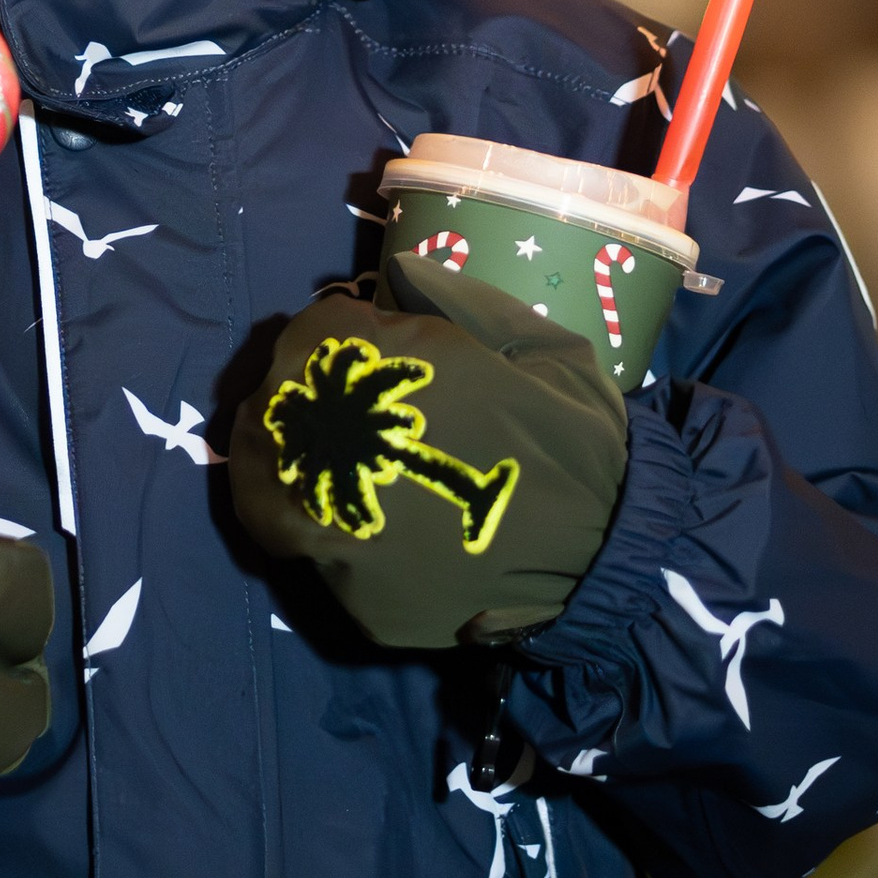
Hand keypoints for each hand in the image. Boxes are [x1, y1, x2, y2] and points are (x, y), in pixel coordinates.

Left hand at [227, 253, 627, 649]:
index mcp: (390, 371)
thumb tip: (398, 273)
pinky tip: (362, 527)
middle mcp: (346, 451)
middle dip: (289, 400)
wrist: (612, 552)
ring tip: (315, 464)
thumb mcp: (529, 340)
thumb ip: (453, 300)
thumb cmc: (576, 436)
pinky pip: (317, 559)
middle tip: (322, 407)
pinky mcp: (358, 604)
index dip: (330, 336)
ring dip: (278, 468)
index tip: (350, 345)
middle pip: (272, 411)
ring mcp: (343, 536)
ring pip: (265, 492)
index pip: (316, 336)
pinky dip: (326, 535)